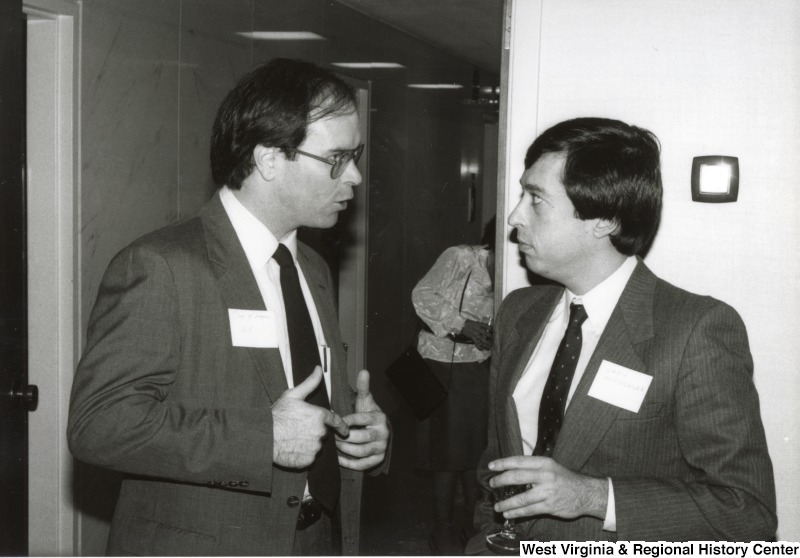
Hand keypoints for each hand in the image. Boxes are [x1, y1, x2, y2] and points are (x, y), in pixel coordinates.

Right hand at [272, 366, 348, 468]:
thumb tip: (318, 369)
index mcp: (319, 416)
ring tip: (293, 438)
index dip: (341, 426)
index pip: (336, 421)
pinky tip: (292, 448)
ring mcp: (314, 448)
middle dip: (314, 431)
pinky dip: (303, 454)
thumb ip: (310, 383)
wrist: (263, 437)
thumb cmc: (277, 415)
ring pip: (316, 446)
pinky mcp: (307, 460)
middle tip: (298, 428)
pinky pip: (309, 458)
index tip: (344, 430)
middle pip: (322, 433)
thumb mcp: (292, 395)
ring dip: (309, 443)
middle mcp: (320, 432)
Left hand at [336, 370, 389, 470]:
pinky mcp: (377, 459)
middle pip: (361, 437)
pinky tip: (339, 459)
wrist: (380, 432)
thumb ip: (363, 387)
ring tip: (334, 445)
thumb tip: (363, 371)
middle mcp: (383, 433)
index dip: (348, 420)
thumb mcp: (366, 401)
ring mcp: (381, 447)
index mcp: (379, 418)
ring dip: (345, 450)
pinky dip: (349, 462)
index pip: (362, 419)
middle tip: (331, 435)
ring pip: (361, 451)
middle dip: (344, 437)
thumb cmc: (368, 415)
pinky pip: (362, 464)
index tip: (336, 421)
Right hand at [460, 319, 492, 349]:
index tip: (495, 333)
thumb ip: (483, 325)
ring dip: (487, 344)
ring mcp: (475, 334)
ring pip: (482, 340)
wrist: (463, 325)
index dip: (492, 330)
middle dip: (491, 338)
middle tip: (494, 340)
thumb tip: (490, 328)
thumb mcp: (478, 322)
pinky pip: (476, 343)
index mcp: (480, 325)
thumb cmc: (471, 323)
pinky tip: (482, 349)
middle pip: (486, 334)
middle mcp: (478, 329)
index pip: (488, 327)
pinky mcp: (472, 337)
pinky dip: (479, 347)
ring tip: (490, 347)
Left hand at [488, 456, 607, 519]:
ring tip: (497, 506)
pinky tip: (508, 514)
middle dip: (501, 481)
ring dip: (506, 503)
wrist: (586, 493)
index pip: (519, 461)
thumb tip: (511, 470)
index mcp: (544, 463)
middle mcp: (545, 475)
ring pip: (521, 498)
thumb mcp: (551, 466)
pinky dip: (517, 513)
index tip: (491, 466)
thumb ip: (534, 468)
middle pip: (517, 477)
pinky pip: (529, 510)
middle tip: (492, 484)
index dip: (503, 463)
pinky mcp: (550, 506)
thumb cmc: (564, 479)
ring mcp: (547, 492)